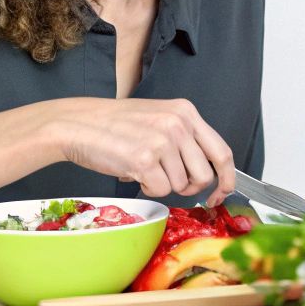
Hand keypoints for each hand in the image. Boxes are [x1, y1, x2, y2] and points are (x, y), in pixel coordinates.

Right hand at [40, 98, 236, 203]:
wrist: (77, 124)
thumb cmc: (115, 125)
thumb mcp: (158, 119)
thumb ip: (186, 139)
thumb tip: (208, 173)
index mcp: (185, 112)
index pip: (222, 152)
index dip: (227, 178)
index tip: (221, 193)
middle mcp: (178, 124)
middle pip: (204, 175)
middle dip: (188, 187)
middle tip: (166, 179)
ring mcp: (162, 141)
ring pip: (181, 185)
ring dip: (162, 185)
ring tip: (142, 168)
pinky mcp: (144, 159)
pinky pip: (160, 190)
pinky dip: (147, 188)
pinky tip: (133, 172)